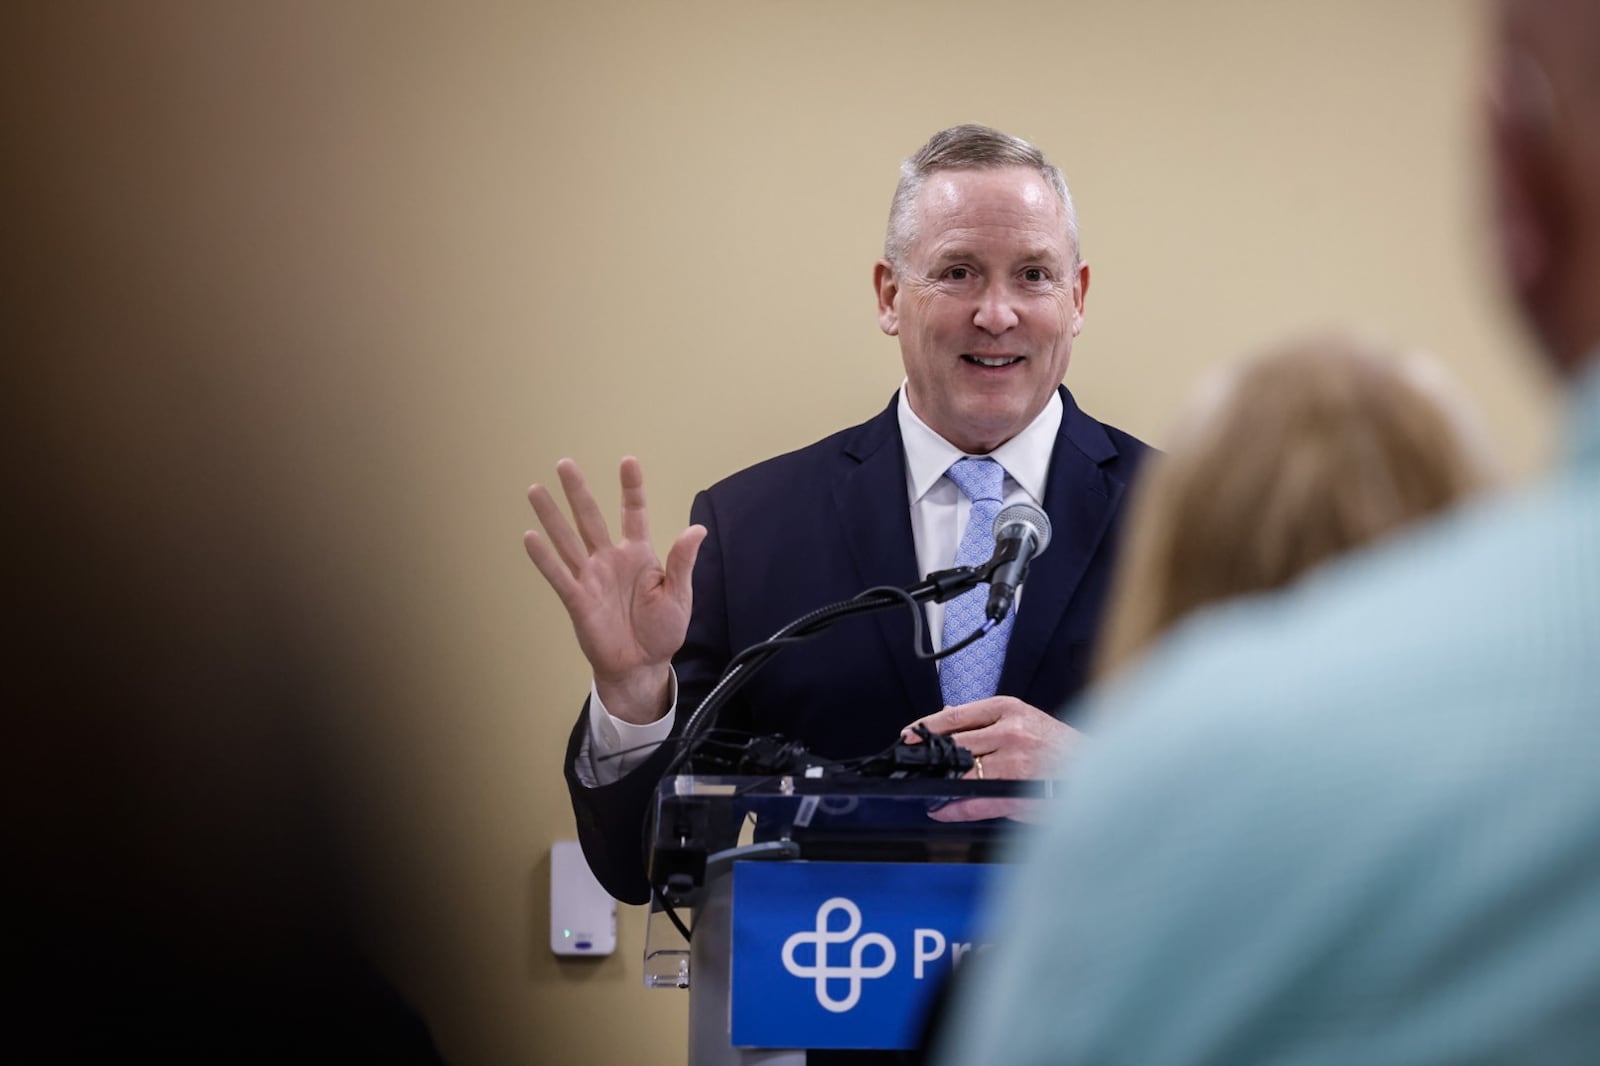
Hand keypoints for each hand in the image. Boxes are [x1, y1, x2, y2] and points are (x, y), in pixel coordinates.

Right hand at [524, 457, 705, 723]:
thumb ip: (682, 562)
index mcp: (638, 555)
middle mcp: (611, 560)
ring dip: (552, 516)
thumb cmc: (662, 631)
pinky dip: (544, 558)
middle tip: (564, 463)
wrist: (642, 665)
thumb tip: (697, 529)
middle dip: (578, 492)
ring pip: (568, 540)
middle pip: (591, 518)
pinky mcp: (578, 600)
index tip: (628, 461)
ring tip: (535, 490)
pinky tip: (530, 536)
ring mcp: (592, 578)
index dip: (631, 488)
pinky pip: (559, 575)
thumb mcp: (678, 595)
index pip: (633, 514)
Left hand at [901, 696, 1083, 822]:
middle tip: (906, 762)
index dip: (925, 727)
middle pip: (952, 743)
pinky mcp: (1016, 793)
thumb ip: (989, 722)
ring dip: (937, 781)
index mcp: (1009, 709)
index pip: (955, 715)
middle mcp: (1009, 732)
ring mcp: (1012, 763)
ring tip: (921, 786)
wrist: (1098, 772)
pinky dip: (953, 808)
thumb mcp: (1027, 720)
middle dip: (926, 755)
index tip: (907, 734)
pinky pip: (973, 802)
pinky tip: (942, 809)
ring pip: (959, 771)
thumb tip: (949, 720)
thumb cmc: (1061, 748)